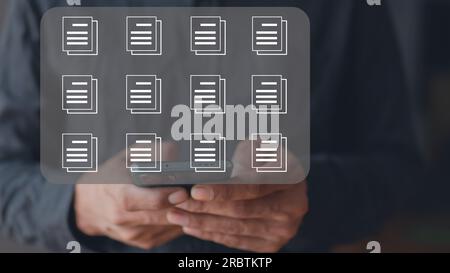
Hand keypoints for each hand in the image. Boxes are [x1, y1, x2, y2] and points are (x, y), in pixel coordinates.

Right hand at [74, 142, 188, 248]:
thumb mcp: (127, 157)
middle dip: (184, 205)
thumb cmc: (111, 176)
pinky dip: (179, 221)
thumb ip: (152, 152)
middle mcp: (124, 218)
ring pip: (169, 226)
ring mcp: (134, 234)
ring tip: (194, 199)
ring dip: (185, 213)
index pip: (149, 200)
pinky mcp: (143, 242)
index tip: (184, 190)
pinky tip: (183, 209)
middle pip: (164, 215)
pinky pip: (169, 233)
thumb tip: (175, 152)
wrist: (88, 206)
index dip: (169, 196)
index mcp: (119, 194)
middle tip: (198, 193)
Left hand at [167, 141, 307, 252]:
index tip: (196, 191)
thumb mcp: (260, 147)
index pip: (253, 186)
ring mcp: (284, 229)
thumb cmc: (267, 160)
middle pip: (241, 210)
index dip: (223, 190)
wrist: (288, 186)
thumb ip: (244, 152)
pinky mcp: (272, 244)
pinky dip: (212, 234)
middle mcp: (293, 206)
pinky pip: (236, 241)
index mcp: (291, 177)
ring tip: (177, 216)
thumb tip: (215, 164)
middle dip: (204, 208)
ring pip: (235, 228)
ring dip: (202, 223)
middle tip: (178, 203)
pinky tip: (192, 227)